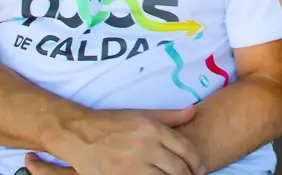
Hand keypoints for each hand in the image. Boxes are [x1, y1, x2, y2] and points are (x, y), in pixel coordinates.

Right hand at [44, 107, 204, 174]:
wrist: (81, 135)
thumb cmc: (113, 123)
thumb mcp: (142, 114)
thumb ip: (170, 116)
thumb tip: (193, 112)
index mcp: (153, 130)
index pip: (185, 148)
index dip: (197, 160)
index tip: (200, 167)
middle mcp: (145, 148)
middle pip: (178, 169)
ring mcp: (133, 166)